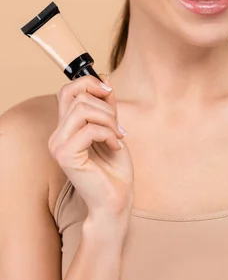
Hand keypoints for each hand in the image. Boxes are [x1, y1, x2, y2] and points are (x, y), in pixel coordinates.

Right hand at [48, 74, 133, 228]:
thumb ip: (106, 106)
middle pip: (76, 95)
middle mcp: (57, 135)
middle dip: (105, 106)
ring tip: (118, 135)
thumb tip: (104, 79)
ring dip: (108, 119)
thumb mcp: (112, 128)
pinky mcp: (66, 156)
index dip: (89, 83)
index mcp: (65, 127)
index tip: (109, 92)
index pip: (68, 90)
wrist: (116, 200)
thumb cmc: (114, 169)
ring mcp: (58, 145)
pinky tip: (116, 146)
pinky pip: (89, 129)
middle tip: (118, 126)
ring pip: (83, 109)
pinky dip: (109, 134)